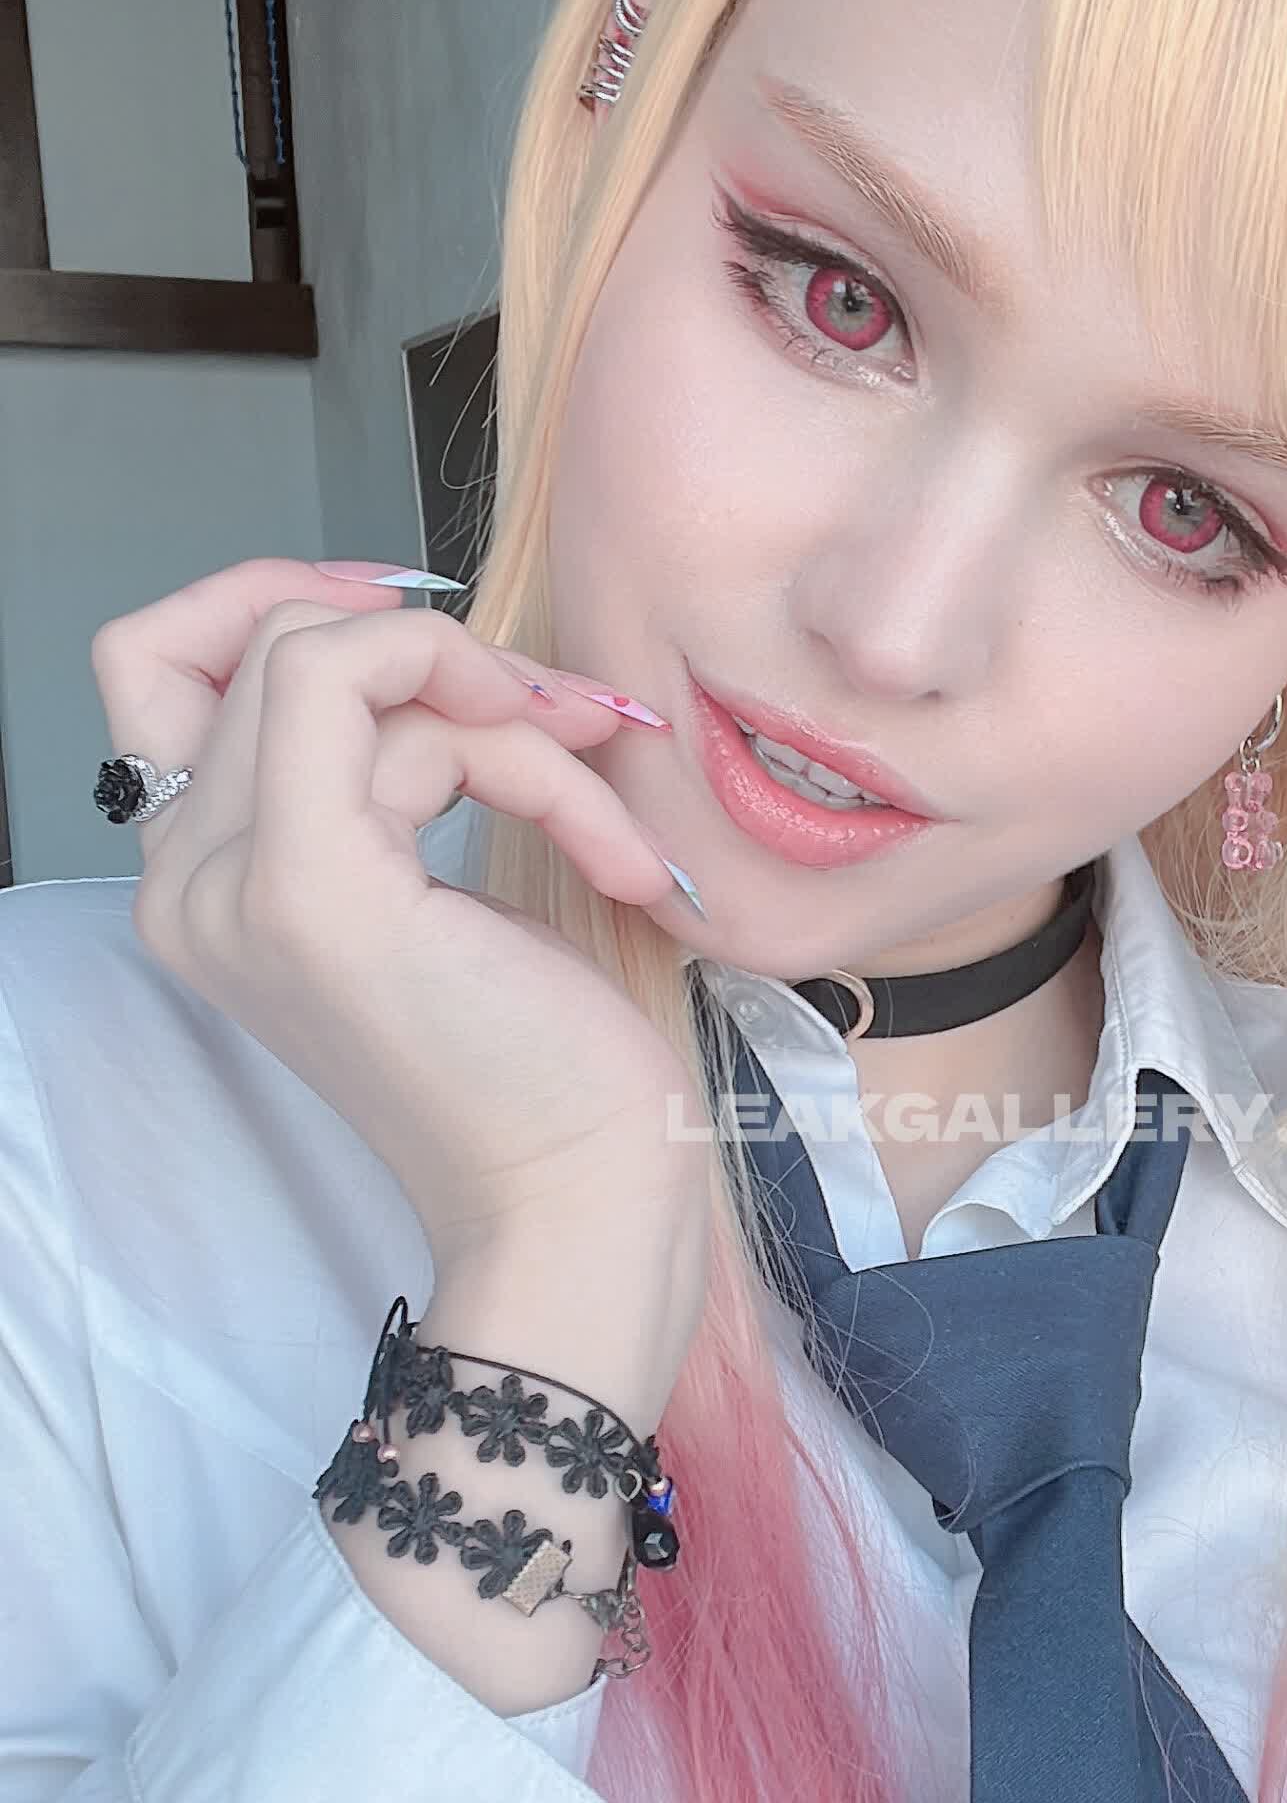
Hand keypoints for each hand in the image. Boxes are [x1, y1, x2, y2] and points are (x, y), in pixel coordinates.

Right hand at [91, 561, 712, 1383]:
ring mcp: (234, 887)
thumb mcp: (432, 881)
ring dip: (512, 711)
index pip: (155, 657)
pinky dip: (532, 748)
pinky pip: (386, 694)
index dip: (277, 595)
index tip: (424, 634)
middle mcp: (186, 886)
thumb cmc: (538, 1063)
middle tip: (572, 724)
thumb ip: (386, 765)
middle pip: (277, 643)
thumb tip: (416, 633)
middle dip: (452, 658)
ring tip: (603, 797)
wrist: (577, 1206)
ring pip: (342, 663)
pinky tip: (614, 855)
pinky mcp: (311, 886)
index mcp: (201, 885)